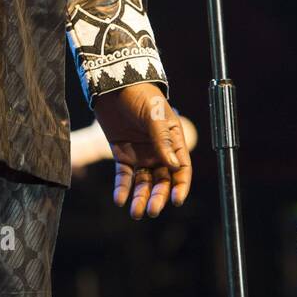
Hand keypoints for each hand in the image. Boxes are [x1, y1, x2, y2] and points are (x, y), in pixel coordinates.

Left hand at [93, 82, 191, 219]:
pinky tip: (119, 200)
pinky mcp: (121, 154)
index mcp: (173, 141)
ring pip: (143, 182)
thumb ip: (162, 139)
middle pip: (162, 180)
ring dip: (140, 198)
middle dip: (158, 197)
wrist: (114, 85)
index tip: (176, 200)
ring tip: (135, 212)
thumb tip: (173, 166)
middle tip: (152, 210)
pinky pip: (124, 176)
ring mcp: (140, 154)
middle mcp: (158, 151)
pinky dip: (122, 189)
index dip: (180, 186)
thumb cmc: (140, 95)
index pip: (181, 169)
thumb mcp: (154, 114)